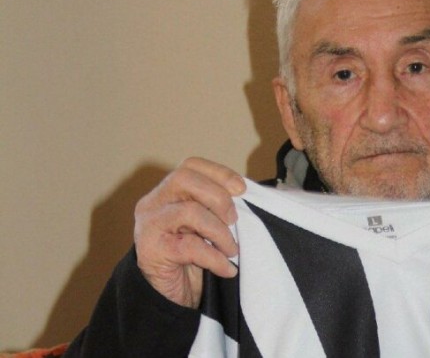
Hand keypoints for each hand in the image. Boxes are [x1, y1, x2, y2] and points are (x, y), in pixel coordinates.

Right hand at [133, 157, 245, 307]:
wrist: (170, 298)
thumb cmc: (192, 258)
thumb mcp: (205, 226)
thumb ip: (215, 207)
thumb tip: (246, 192)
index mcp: (166, 192)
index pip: (190, 166)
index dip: (219, 172)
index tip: (242, 189)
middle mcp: (152, 204)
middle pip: (184, 178)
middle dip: (218, 197)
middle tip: (234, 221)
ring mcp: (148, 226)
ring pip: (189, 212)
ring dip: (220, 232)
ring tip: (232, 250)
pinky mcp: (152, 251)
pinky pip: (190, 247)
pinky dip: (215, 258)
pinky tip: (226, 268)